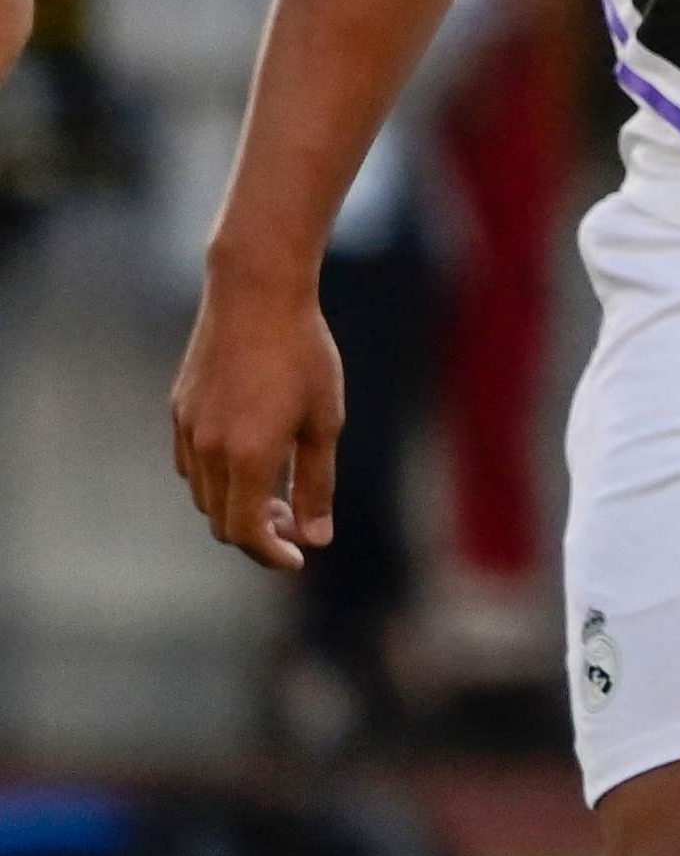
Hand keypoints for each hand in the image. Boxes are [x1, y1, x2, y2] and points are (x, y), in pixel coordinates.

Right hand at [171, 255, 344, 573]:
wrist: (255, 296)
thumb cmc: (303, 355)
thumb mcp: (324, 422)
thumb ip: (317, 484)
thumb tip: (317, 537)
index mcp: (247, 457)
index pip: (245, 532)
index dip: (271, 554)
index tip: (298, 559)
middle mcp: (208, 449)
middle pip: (221, 520)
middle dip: (258, 533)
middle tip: (296, 522)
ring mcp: (187, 429)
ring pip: (204, 495)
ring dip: (236, 506)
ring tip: (278, 493)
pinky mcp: (178, 409)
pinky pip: (191, 464)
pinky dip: (217, 479)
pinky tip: (250, 460)